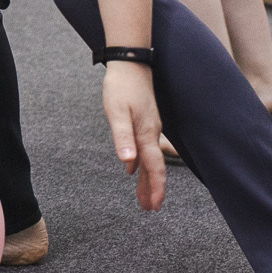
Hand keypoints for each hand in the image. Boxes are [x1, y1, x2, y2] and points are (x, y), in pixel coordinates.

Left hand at [102, 58, 165, 210]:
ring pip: (149, 159)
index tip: (154, 206)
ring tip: (143, 196)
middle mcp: (150, 134)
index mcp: (145, 134)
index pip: (153, 167)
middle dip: (152, 189)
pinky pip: (145, 149)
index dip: (155, 188)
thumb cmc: (121, 87)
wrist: (130, 64)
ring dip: (147, 179)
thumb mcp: (117, 112)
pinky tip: (133, 169)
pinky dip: (141, 164)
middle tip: (149, 208)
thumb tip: (128, 163)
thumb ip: (122, 137)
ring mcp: (149, 128)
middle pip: (153, 167)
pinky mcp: (144, 122)